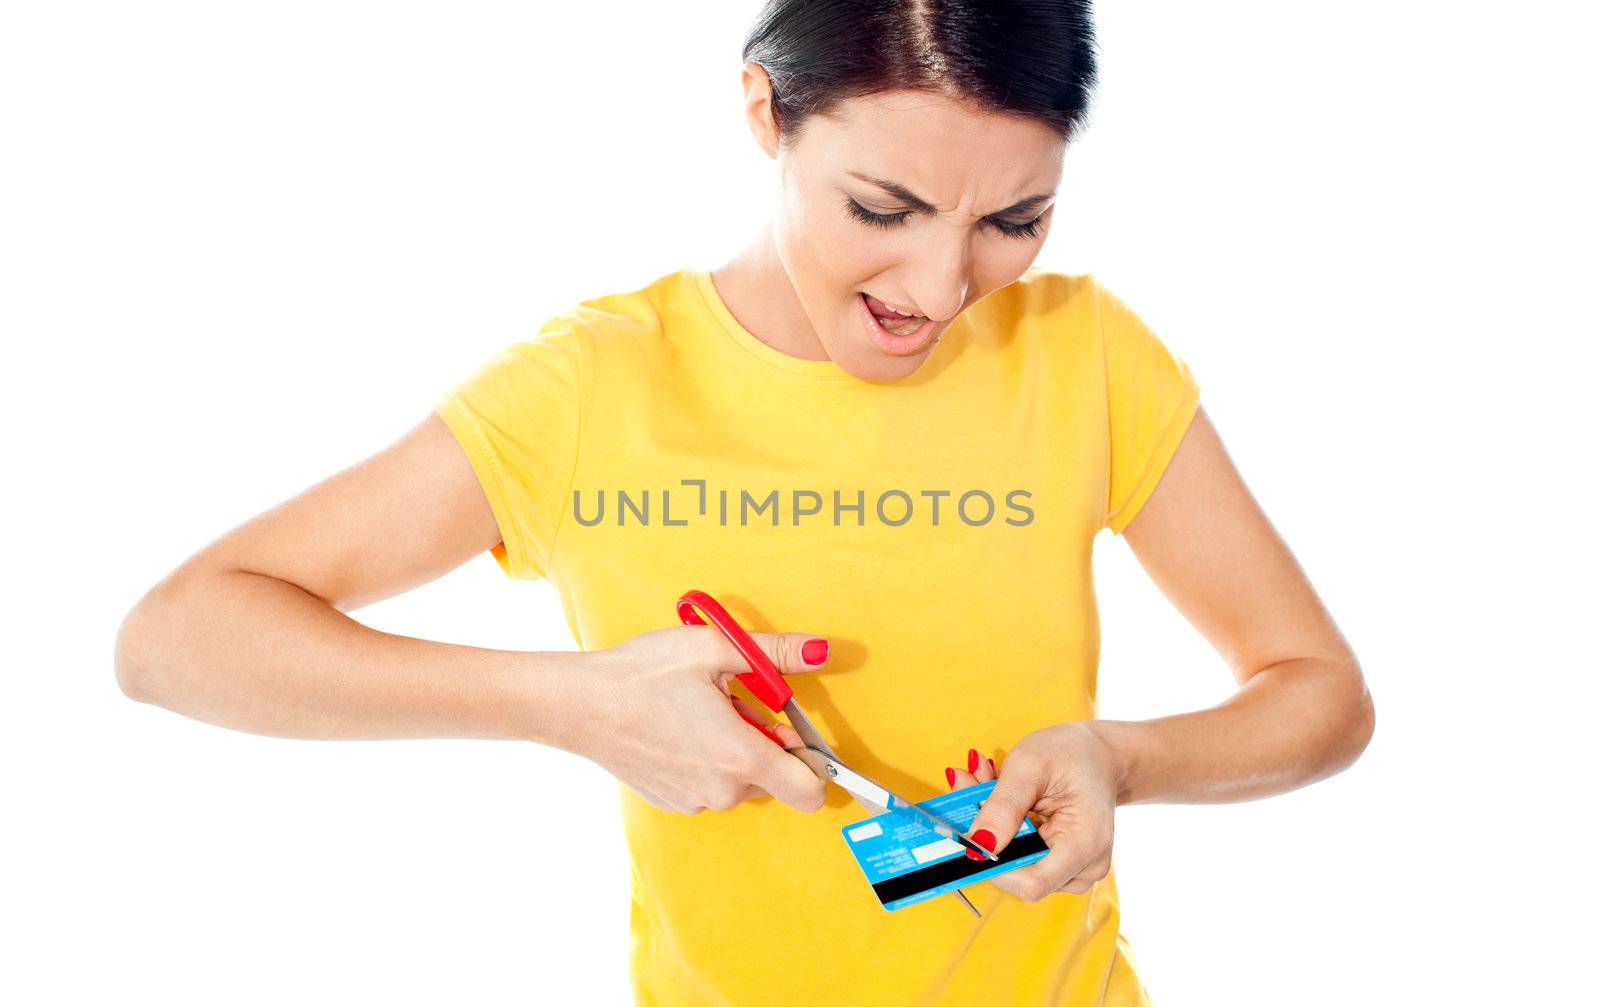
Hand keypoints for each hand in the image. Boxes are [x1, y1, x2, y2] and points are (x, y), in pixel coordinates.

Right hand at [573, 623, 835, 814]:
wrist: (579, 704)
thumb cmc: (643, 673)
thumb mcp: (715, 648)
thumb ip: (777, 654)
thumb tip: (822, 651)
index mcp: (741, 756)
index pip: (810, 791)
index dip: (814, 763)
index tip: (799, 735)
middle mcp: (722, 789)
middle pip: (774, 778)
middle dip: (765, 743)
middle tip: (732, 704)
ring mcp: (694, 801)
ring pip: (740, 782)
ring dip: (733, 751)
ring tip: (699, 714)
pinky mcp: (671, 802)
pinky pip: (709, 786)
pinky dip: (706, 762)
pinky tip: (678, 730)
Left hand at [943, 722, 1125, 901]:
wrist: (1099, 755)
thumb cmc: (1073, 753)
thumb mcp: (1031, 764)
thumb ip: (1003, 805)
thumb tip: (977, 844)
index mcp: (1085, 842)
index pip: (1032, 882)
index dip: (994, 866)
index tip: (967, 833)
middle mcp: (1085, 866)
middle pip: (1020, 872)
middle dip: (987, 835)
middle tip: (970, 785)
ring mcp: (1075, 870)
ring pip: (1017, 865)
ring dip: (993, 829)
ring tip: (988, 783)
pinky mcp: (1062, 865)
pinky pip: (1023, 858)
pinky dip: (1004, 830)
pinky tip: (1003, 799)